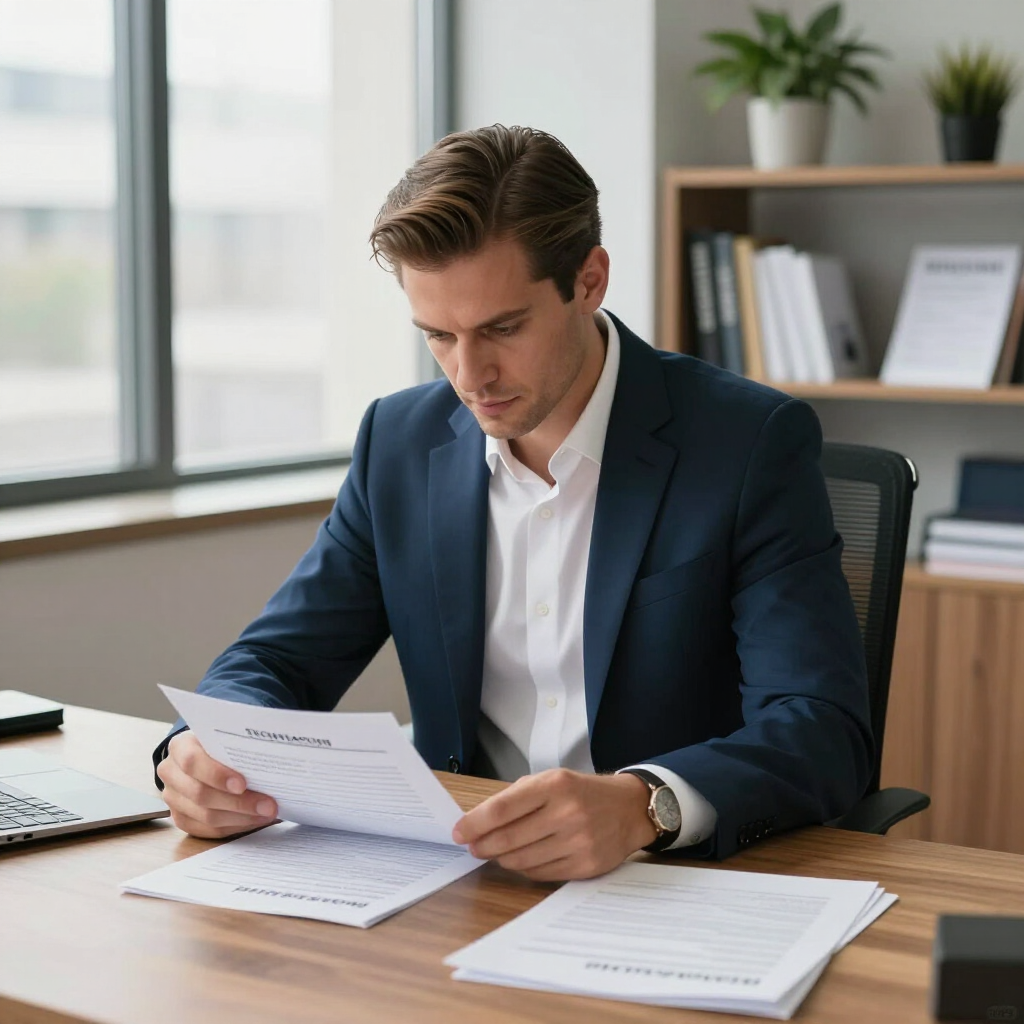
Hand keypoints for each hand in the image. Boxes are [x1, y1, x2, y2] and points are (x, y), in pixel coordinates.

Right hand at [156, 731, 277, 838]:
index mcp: (180, 747)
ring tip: (266, 814)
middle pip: (200, 794)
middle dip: (239, 802)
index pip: (192, 762)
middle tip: (268, 805)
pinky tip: (253, 820)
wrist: (205, 757)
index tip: (243, 784)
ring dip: (241, 817)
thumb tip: (271, 759)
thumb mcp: (226, 739)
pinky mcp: (180, 818)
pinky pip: (207, 829)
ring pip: (205, 816)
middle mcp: (170, 772)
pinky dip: (233, 826)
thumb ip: (238, 746)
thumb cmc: (221, 746)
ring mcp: (173, 798)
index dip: (217, 775)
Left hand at [451, 768, 656, 880]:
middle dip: (482, 845)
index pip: (503, 808)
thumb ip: (516, 798)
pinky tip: (521, 859)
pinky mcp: (586, 866)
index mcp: (555, 785)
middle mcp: (567, 813)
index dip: (475, 823)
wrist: (628, 809)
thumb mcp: (552, 780)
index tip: (459, 832)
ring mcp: (578, 842)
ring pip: (521, 861)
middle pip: (508, 838)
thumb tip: (478, 822)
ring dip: (501, 858)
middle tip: (473, 847)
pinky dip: (524, 868)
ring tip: (496, 852)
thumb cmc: (581, 792)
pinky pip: (540, 874)